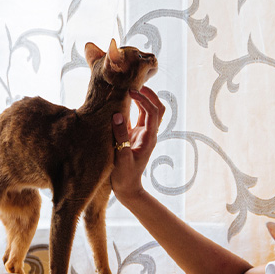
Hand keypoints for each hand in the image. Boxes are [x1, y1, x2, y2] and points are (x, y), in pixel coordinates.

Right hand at [111, 87, 165, 202]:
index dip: (144, 99)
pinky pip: (138, 116)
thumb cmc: (125, 177)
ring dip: (142, 98)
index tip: (130, 91)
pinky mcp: (134, 135)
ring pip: (148, 110)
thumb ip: (120, 137)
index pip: (153, 112)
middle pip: (157, 108)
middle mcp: (149, 134)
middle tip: (134, 84)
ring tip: (128, 88)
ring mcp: (143, 134)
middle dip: (149, 94)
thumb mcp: (121, 158)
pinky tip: (122, 100)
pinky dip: (133, 106)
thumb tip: (117, 115)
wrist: (128, 189)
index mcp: (149, 138)